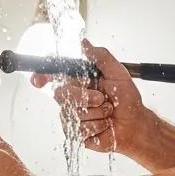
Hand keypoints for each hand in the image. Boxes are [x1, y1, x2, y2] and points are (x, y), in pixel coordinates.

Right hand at [32, 39, 149, 154]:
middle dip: (85, 97)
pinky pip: (80, 129)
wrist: (135, 123)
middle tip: (102, 98)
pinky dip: (97, 126)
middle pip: (61, 95)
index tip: (39, 80)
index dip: (43, 77)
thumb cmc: (127, 100)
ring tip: (107, 112)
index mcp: (79, 82)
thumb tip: (84, 43)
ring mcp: (73, 116)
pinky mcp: (77, 133)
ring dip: (96, 112)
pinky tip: (104, 125)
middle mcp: (73, 99)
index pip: (54, 77)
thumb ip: (101, 57)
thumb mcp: (118, 73)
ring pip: (73, 113)